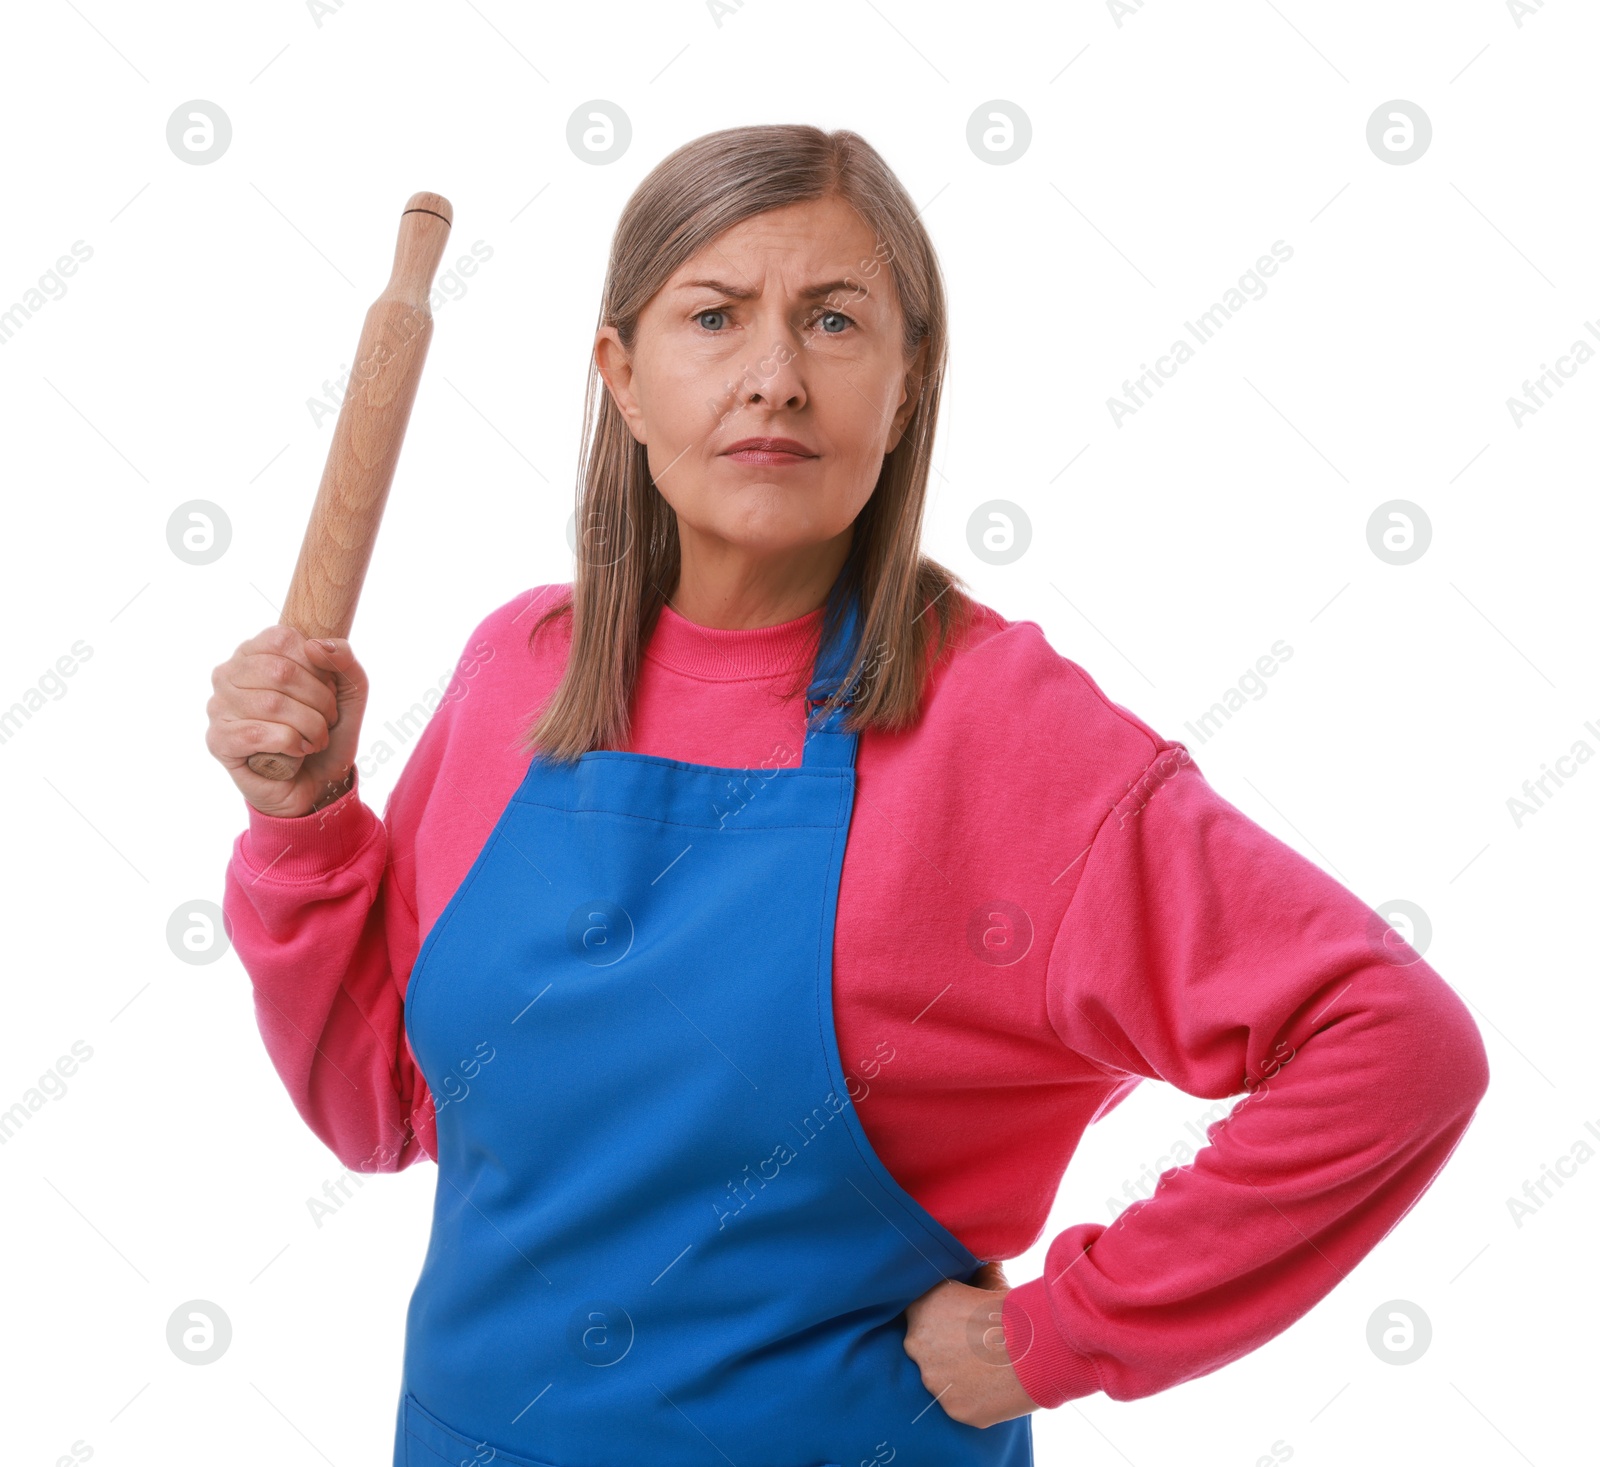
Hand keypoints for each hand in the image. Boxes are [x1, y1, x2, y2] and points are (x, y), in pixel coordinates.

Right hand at [206, 626, 368, 817]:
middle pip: (280, 671)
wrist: (319, 783)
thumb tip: (316, 645)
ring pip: (271, 704)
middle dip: (320, 701)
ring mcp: (218, 706)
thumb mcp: (349, 690)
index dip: (318, 668)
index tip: (328, 691)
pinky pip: (257, 734)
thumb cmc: (329, 730)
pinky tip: (298, 752)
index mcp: (255, 651)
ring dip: (311, 726)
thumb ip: (343, 658)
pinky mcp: (218, 740)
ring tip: (316, 739)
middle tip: (327, 720)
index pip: (284, 639)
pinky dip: (292, 744)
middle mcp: (229, 674)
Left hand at [902, 1259, 1037, 1426]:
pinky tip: (993, 1388)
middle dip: (943, 1348)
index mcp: (921, 1307)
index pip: (917, 1313)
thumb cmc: (1012, 1308)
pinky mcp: (952, 1408)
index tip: (954, 1322)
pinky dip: (973, 1398)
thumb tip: (981, 1260)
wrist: (1034, 1344)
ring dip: (956, 1375)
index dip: (937, 1319)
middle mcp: (917, 1343)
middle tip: (972, 1347)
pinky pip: (958, 1404)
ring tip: (986, 1368)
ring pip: (939, 1379)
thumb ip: (975, 1273)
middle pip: (924, 1348)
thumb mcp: (989, 1278)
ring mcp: (933, 1379)